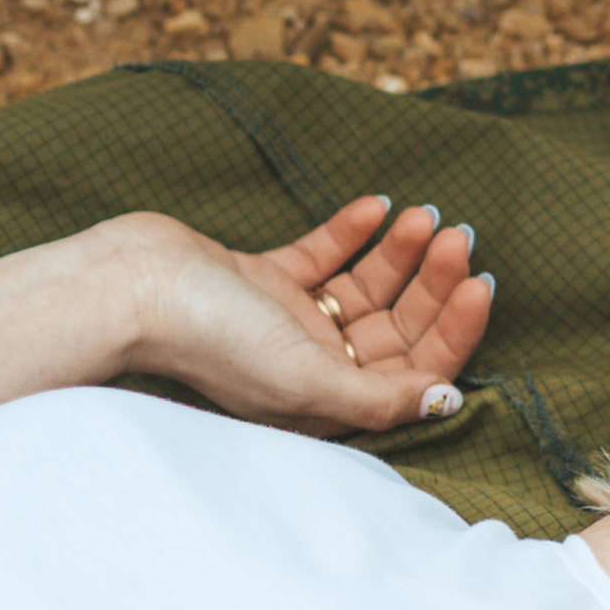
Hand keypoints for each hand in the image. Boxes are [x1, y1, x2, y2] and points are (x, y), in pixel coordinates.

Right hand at [119, 198, 493, 434]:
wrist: (129, 287)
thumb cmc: (211, 339)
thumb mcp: (304, 379)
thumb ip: (377, 398)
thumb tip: (448, 402)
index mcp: (327, 402)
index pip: (414, 371)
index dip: (455, 331)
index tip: (480, 282)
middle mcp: (313, 368)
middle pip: (397, 326)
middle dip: (432, 282)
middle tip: (456, 234)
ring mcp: (286, 323)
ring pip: (366, 288)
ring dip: (399, 252)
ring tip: (423, 214)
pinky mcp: (260, 280)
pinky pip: (322, 257)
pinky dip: (350, 232)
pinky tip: (375, 206)